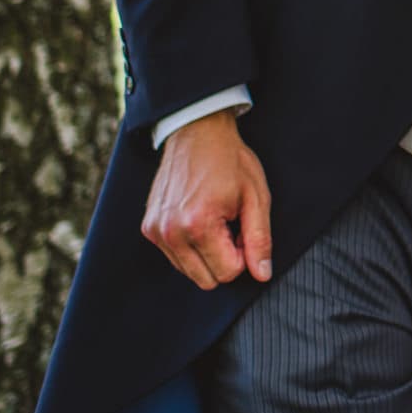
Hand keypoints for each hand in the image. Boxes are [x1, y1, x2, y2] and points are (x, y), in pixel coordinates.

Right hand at [142, 110, 273, 289]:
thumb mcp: (256, 197)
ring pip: (189, 272)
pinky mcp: (148, 228)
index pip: (227, 273)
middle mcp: (170, 232)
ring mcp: (155, 231)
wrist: (197, 133)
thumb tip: (262, 274)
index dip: (244, 254)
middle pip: (206, 279)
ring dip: (207, 254)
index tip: (244, 228)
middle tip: (232, 225)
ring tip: (216, 220)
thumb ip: (260, 239)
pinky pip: (175, 257)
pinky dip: (191, 246)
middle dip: (225, 259)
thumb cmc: (231, 161)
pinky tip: (199, 219)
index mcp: (198, 224)